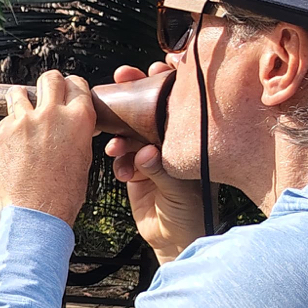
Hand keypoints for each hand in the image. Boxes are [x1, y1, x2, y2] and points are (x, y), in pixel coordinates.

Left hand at [0, 70, 97, 225]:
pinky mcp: (1, 132)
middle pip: (50, 79)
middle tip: (45, 95)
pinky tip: (14, 148)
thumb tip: (70, 121)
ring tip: (24, 118)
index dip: (71, 87)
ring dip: (21, 100)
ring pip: (19, 93)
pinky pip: (5, 121)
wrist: (36, 212)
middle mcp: (51, 114)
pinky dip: (9, 129)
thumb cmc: (61, 193)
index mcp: (78, 119)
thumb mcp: (82, 156)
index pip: (76, 83)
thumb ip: (75, 131)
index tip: (66, 91)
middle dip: (48, 84)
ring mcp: (23, 122)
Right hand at [102, 61, 201, 264]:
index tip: (158, 66)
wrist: (175, 241)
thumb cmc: (191, 214)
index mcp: (188, 141)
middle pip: (150, 109)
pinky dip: (118, 159)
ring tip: (115, 143)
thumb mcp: (179, 191)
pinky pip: (121, 156)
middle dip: (134, 93)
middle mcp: (170, 143)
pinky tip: (121, 168)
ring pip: (131, 131)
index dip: (167, 83)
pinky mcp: (136, 170)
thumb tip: (144, 152)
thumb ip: (160, 170)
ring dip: (120, 133)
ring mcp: (151, 156)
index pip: (178, 104)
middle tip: (122, 77)